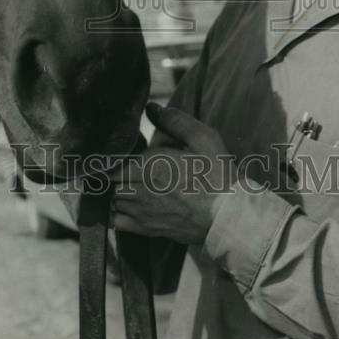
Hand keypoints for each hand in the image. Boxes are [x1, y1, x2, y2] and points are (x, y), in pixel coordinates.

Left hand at [112, 102, 236, 243]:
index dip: (114, 153)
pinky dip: (114, 212)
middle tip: (124, 164)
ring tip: (126, 182)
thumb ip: (174, 121)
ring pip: (111, 198)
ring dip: (114, 189)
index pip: (112, 158)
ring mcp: (140, 212)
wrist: (228, 217)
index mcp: (148, 164)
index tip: (123, 148)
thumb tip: (150, 108)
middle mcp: (138, 188)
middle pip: (109, 178)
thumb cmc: (217, 175)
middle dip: (113, 170)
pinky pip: (116, 222)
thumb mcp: (202, 138)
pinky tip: (125, 204)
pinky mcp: (146, 230)